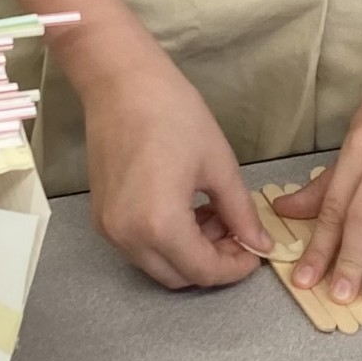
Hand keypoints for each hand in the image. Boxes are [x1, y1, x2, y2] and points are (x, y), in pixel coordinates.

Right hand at [75, 33, 274, 290]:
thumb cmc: (175, 114)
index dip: (235, 268)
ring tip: (213, 215)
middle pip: (179, 276)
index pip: (204, 271)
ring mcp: (110, 230)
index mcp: (160, 225)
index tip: (256, 251)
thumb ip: (240, 213)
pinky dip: (165, 241)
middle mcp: (128, 238)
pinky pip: (138, 247)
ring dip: (189, 252)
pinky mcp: (101, 218)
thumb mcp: (219, 165)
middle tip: (237, 232)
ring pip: (157, 264)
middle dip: (213, 262)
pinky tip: (185, 210)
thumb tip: (260, 244)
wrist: (122, 83)